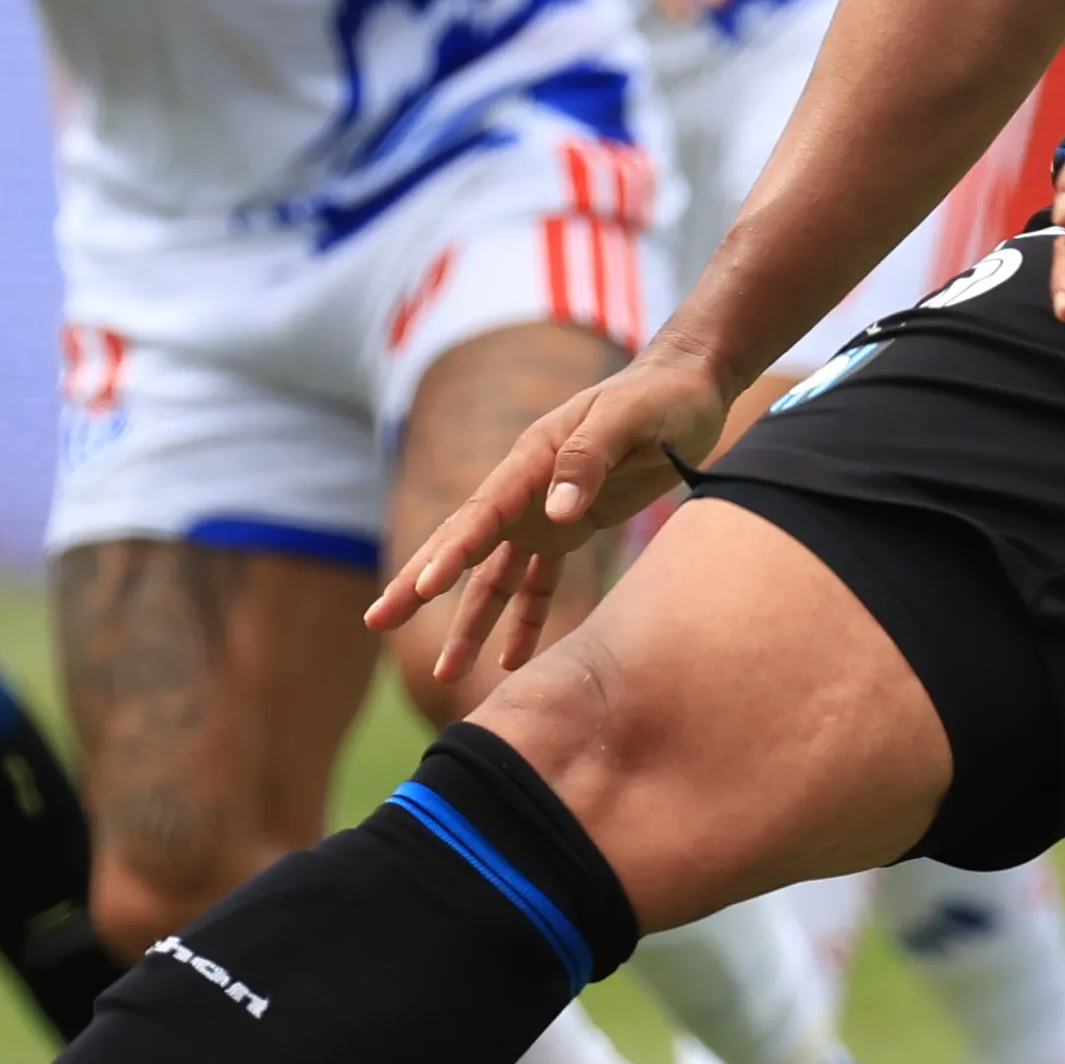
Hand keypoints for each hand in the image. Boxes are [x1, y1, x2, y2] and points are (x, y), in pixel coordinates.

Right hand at [369, 350, 741, 693]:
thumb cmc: (659, 398)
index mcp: (532, 459)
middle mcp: (526, 490)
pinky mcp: (572, 528)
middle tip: (378, 622)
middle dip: (420, 585)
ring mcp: (543, 512)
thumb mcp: (630, 419)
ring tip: (446, 675)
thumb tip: (557, 513)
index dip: (450, 552)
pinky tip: (512, 660)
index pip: (481, 514)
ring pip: (495, 577)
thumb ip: (589, 459)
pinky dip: (526, 620)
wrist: (687, 388)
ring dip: (471, 623)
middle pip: (464, 545)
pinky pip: (539, 582)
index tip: (422, 587)